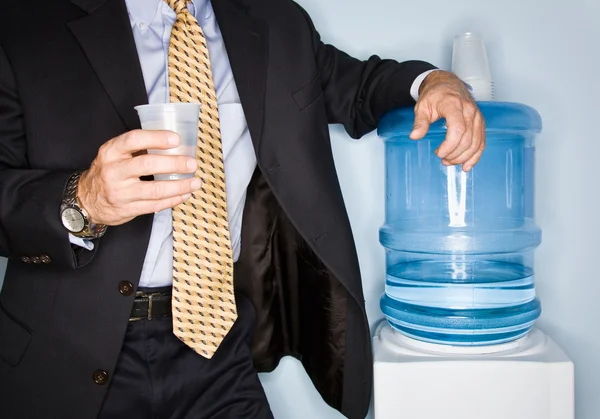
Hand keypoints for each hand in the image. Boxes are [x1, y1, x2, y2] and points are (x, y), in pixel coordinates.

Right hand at [78, 130, 200, 225]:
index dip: (156, 138)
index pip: (134, 140)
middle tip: (192, 164)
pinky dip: (173, 200)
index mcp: (111, 152)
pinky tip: (185, 194)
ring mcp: (120, 193)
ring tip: (195, 182)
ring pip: (155, 190)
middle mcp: (114, 171)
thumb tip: (173, 143)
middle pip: (148, 165)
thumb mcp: (114, 155)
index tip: (176, 139)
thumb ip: (138, 148)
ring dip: (179, 186)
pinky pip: (155, 205)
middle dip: (175, 164)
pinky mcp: (127, 209)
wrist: (87, 200)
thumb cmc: (108, 172)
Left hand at [410, 70, 485, 171]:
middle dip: (454, 154)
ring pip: (475, 142)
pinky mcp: (479, 122)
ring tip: (449, 162)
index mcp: (454, 105)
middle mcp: (469, 111)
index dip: (449, 145)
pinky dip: (475, 155)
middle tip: (442, 159)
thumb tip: (415, 136)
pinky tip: (467, 165)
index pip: (457, 129)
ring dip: (463, 157)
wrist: (447, 83)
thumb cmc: (435, 94)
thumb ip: (420, 122)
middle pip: (467, 139)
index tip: (439, 153)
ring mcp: (476, 117)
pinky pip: (481, 141)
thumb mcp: (422, 106)